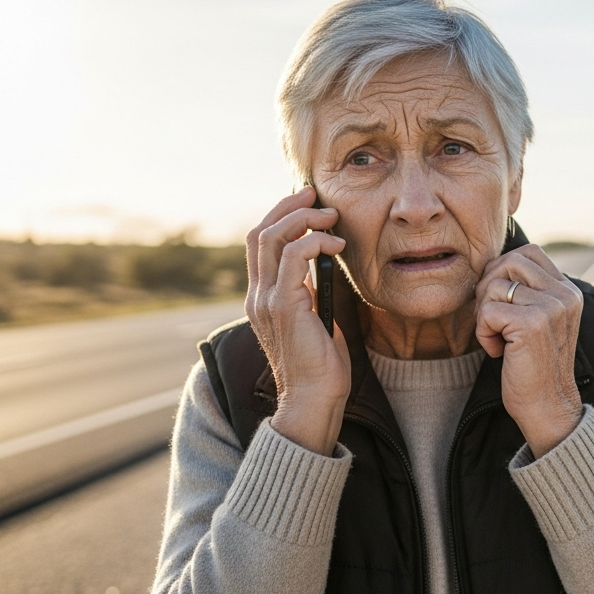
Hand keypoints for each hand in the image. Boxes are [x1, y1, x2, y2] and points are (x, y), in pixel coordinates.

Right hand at [245, 186, 350, 455]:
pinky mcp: (283, 306)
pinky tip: (336, 244)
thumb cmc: (321, 364)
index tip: (308, 203)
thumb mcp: (315, 318)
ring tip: (330, 217)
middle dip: (288, 207)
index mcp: (262, 297)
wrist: (313, 399)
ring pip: (271, 238)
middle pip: (259, 232)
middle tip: (317, 195)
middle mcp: (257, 296)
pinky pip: (292, 256)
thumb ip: (311, 292)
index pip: (259, 243)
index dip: (280, 216)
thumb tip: (325, 265)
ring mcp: (266, 300)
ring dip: (304, 219)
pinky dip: (315, 241)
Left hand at [475, 244, 584, 457]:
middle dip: (489, 288)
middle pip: (509, 262)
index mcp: (568, 291)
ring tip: (499, 338)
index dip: (503, 270)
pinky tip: (498, 352)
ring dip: (485, 313)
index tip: (500, 302)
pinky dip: (484, 333)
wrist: (547, 407)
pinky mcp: (532, 324)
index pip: (529, 253)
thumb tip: (491, 264)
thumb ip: (529, 291)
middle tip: (493, 320)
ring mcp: (550, 308)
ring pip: (494, 285)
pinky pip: (487, 311)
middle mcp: (564, 295)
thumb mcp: (539, 320)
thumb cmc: (534, 366)